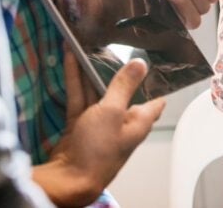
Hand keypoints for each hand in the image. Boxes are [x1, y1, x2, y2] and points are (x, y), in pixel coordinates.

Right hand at [32, 47, 165, 206]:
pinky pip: (80, 98)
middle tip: (116, 42)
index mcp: (138, 121)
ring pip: (97, 91)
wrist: (66, 179)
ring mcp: (99, 123)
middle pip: (122, 91)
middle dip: (118, 70)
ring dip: (92, 71)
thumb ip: (124, 86)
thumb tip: (141, 64)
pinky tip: (71, 58)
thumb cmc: (97, 150)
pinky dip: (76, 80)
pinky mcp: (79, 125)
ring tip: (90, 44)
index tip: (156, 58)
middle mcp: (121, 122)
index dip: (155, 80)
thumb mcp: (112, 112)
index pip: (154, 99)